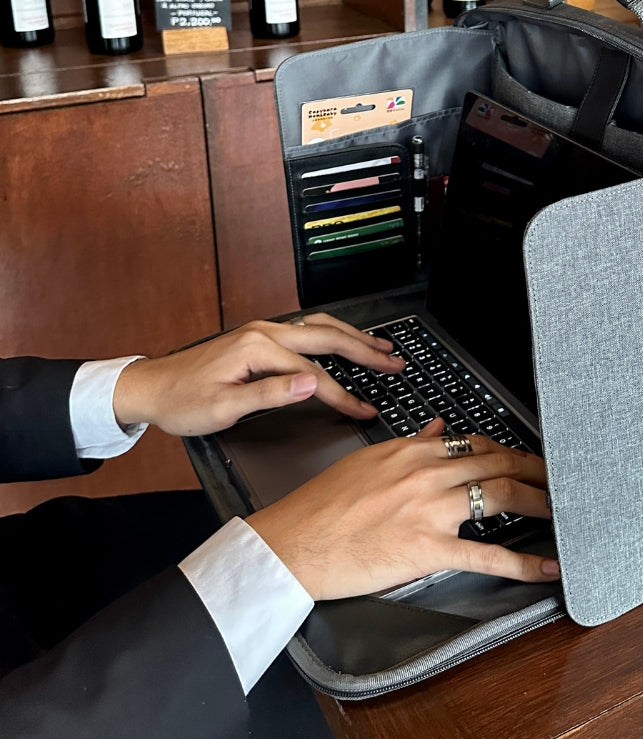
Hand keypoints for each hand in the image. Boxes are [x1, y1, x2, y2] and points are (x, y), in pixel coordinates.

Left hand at [112, 313, 405, 435]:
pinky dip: (334, 334)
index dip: (342, 396)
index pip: (313, 374)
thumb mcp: (224, 408)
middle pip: (327, 337)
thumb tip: (312, 383)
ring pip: (320, 327)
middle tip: (395, 364)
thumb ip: (271, 395)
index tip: (364, 411)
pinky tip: (347, 340)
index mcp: (257, 347)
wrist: (151, 388)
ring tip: (383, 348)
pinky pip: (307, 329)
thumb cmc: (183, 402)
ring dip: (354, 337)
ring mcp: (264, 330)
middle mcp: (265, 331)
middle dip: (365, 351)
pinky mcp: (261, 336)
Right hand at [248, 420, 559, 598]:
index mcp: (411, 451)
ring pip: (500, 494)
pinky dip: (522, 563)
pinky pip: (486, 555)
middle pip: (497, 462)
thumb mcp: (366, 460)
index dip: (507, 451)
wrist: (293, 543)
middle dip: (535, 468)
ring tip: (561, 509)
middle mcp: (426, 473)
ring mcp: (430, 509)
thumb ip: (409, 443)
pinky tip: (545, 566)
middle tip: (558, 477)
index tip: (524, 458)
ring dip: (538, 501)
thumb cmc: (321, 506)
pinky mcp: (428, 548)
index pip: (475, 443)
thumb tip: (437, 428)